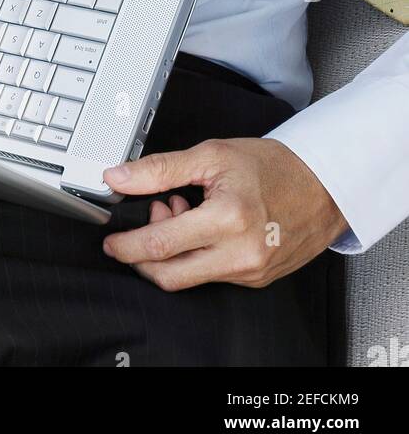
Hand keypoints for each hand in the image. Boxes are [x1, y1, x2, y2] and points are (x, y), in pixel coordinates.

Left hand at [100, 138, 349, 289]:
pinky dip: (195, 255)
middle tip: (142, 224)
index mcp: (228, 218)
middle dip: (143, 256)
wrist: (321, 185)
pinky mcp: (256, 279)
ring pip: (190, 277)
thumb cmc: (272, 166)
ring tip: (179, 211)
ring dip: (171, 252)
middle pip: (170, 275)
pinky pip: (212, 275)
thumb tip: (120, 177)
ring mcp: (250, 271)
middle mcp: (241, 252)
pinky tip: (201, 226)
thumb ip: (160, 169)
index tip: (111, 241)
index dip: (128, 245)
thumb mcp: (211, 155)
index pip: (161, 244)